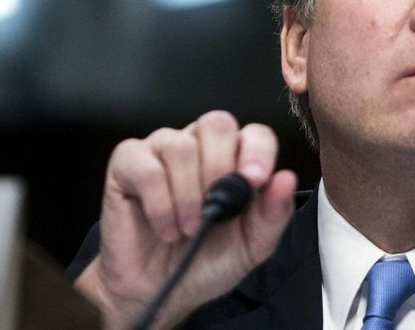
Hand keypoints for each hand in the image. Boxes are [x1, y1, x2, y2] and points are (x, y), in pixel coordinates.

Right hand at [74, 110, 296, 328]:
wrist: (162, 290)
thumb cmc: (208, 260)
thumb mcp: (253, 245)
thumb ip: (274, 213)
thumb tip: (287, 177)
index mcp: (236, 157)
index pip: (255, 133)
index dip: (258, 151)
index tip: (256, 181)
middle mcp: (200, 145)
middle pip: (217, 124)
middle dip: (219, 168)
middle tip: (214, 209)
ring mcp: (162, 150)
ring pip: (180, 146)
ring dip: (187, 195)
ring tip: (188, 228)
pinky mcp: (127, 164)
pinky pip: (146, 167)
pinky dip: (159, 203)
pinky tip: (166, 228)